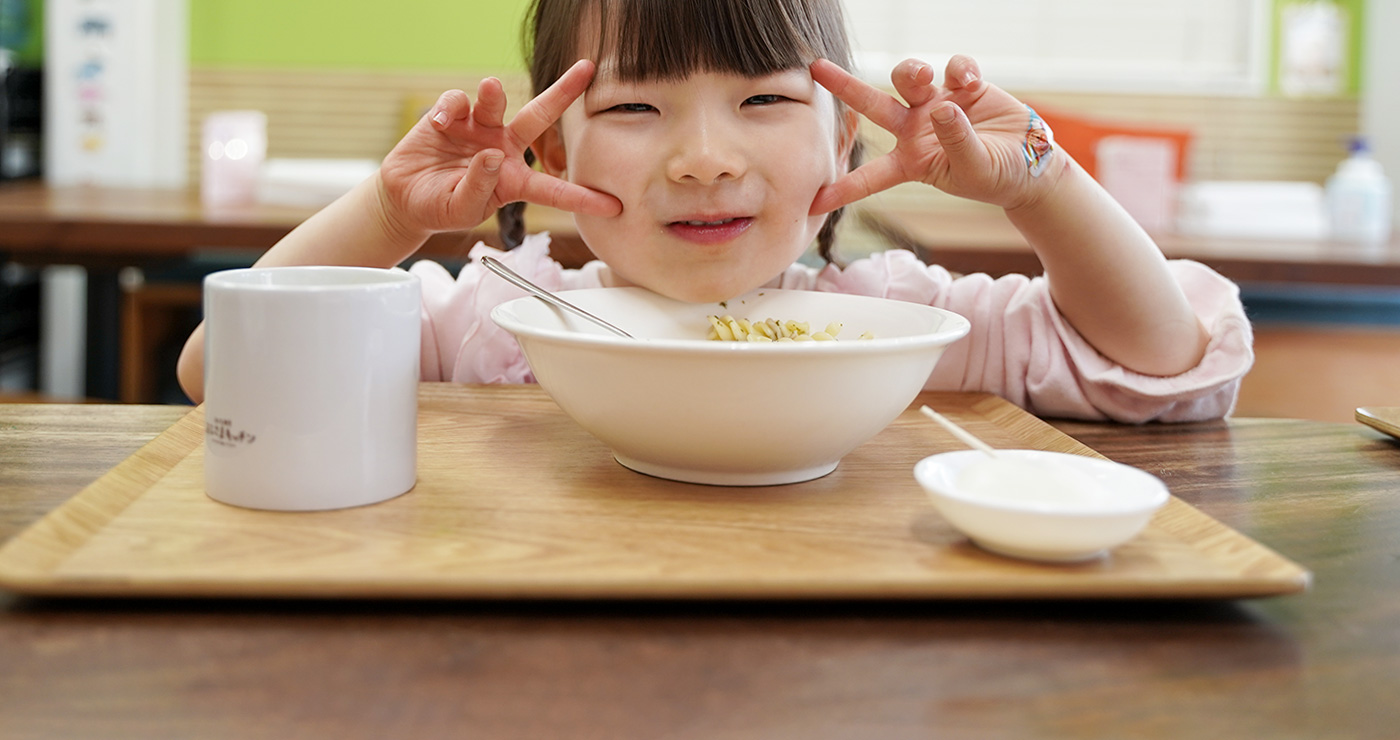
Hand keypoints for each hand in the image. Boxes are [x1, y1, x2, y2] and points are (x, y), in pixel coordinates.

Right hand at [377, 59, 621, 237]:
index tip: (614, 205)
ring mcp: (479, 129)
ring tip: (488, 88)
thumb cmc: (440, 208)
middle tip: (587, 68)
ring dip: (493, 92)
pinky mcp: (452, 116)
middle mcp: (503, 148)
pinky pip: (457, 101)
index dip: (582, 197)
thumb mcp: (461, 210)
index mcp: (514, 180)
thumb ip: (478, 187)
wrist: (405, 198)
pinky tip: (438, 124)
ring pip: (495, 100)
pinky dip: (448, 108)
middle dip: (564, 91)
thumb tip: (490, 155)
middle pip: (540, 115)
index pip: (554, 189)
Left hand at [809, 56, 1060, 214]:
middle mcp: (915, 130)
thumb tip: (941, 107)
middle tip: (817, 68)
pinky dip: (961, 69)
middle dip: (844, 86)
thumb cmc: (997, 176)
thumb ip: (956, 141)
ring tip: (928, 77)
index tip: (814, 202)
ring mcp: (937, 105)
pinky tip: (972, 82)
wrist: (1030, 163)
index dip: (844, 189)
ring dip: (912, 72)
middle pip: (872, 105)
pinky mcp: (962, 87)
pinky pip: (953, 67)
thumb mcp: (975, 169)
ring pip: (908, 77)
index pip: (871, 177)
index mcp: (911, 162)